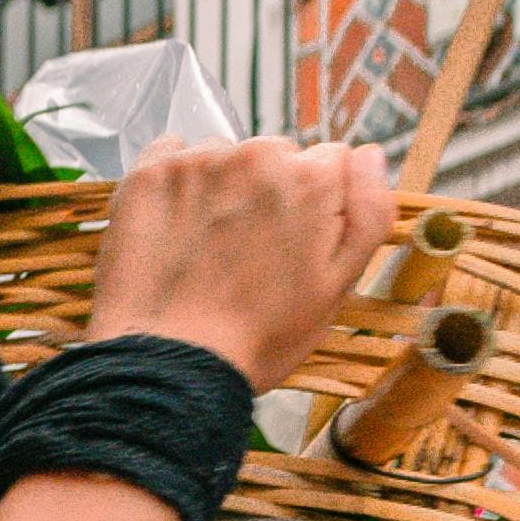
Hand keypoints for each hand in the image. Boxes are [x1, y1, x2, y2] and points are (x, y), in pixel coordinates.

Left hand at [84, 136, 395, 397]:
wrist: (170, 365)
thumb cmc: (260, 336)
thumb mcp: (339, 285)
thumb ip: (370, 211)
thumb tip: (370, 154)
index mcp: (310, 178)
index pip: (328, 161)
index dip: (316, 203)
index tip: (293, 242)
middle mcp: (255, 156)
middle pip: (274, 157)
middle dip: (268, 193)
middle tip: (248, 255)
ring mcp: (198, 162)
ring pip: (223, 158)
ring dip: (221, 190)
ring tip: (206, 251)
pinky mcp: (149, 174)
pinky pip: (172, 155)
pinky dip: (176, 185)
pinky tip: (174, 231)